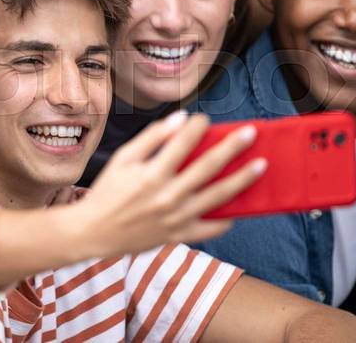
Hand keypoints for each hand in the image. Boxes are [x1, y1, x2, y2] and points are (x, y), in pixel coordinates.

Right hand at [68, 111, 266, 259]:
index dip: (197, 127)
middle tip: (251, 132)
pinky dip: (226, 219)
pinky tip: (239, 207)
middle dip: (232, 147)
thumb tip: (180, 118)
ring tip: (261, 165)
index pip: (182, 143)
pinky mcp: (178, 236)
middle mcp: (167, 196)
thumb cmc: (108, 191)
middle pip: (208, 167)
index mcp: (151, 173)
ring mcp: (175, 218)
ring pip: (218, 197)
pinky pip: (210, 229)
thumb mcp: (123, 158)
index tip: (206, 118)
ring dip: (242, 180)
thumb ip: (152, 137)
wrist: (94, 232)